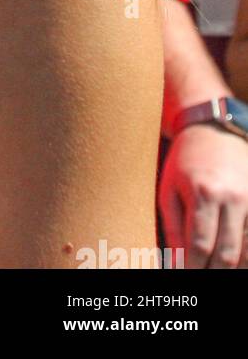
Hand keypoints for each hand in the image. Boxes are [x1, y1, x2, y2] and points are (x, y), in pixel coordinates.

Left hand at [159, 124, 247, 267]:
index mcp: (203, 193)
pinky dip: (246, 255)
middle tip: (200, 277)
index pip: (201, 246)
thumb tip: (175, 261)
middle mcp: (231, 199)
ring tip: (215, 270)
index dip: (193, 267)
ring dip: (231, 268)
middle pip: (227, 254)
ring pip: (246, 252)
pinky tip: (234, 261)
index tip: (186, 275)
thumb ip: (173, 227)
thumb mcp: (169, 189)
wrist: (214, 131)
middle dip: (212, 272)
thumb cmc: (185, 161)